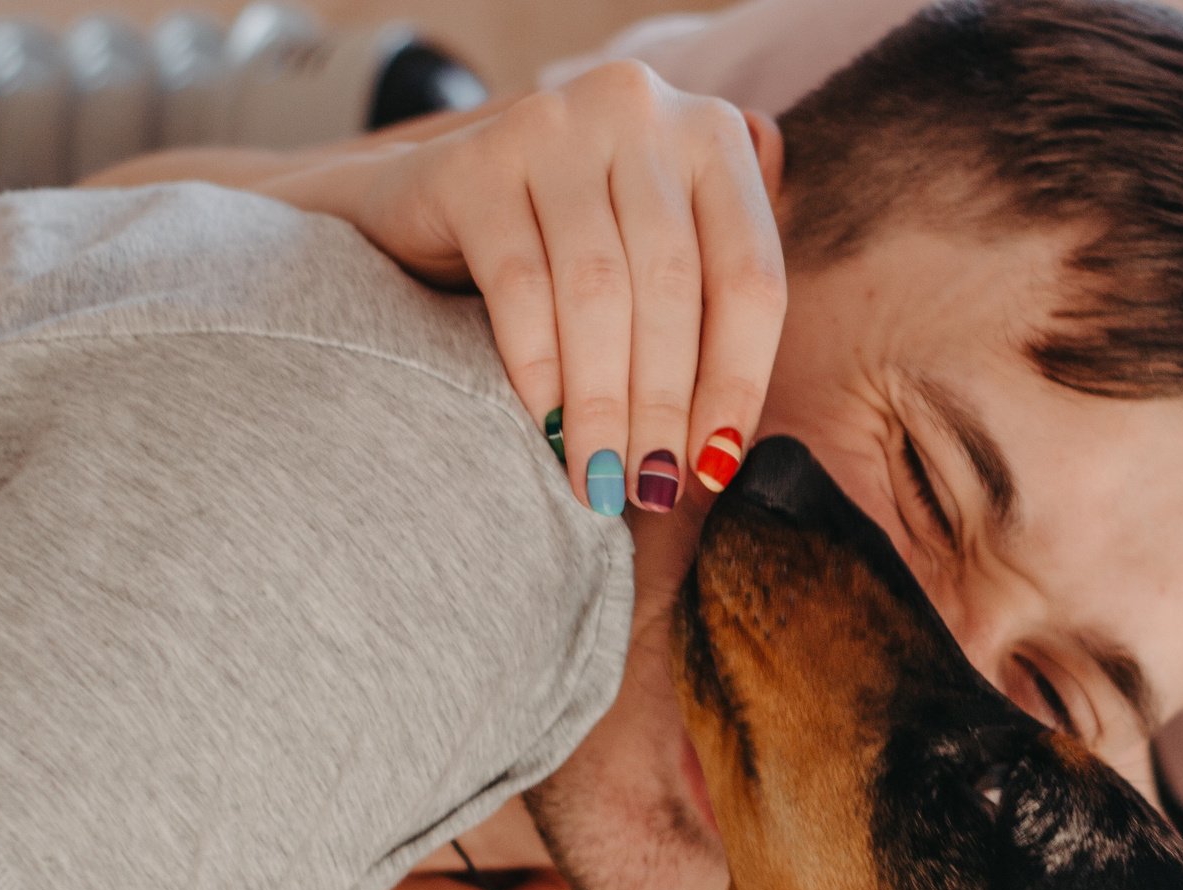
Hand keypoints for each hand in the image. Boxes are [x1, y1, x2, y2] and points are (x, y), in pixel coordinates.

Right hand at [255, 61, 787, 515]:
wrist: (433, 205)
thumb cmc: (573, 254)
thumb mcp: (657, 269)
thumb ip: (710, 323)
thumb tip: (726, 456)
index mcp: (712, 137)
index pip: (749, 276)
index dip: (739, 381)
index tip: (716, 465)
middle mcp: (638, 110)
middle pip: (673, 285)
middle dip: (665, 404)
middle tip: (652, 487)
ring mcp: (552, 124)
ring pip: (598, 290)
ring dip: (603, 402)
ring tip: (599, 478)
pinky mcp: (474, 164)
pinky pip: (519, 286)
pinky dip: (539, 369)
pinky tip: (548, 427)